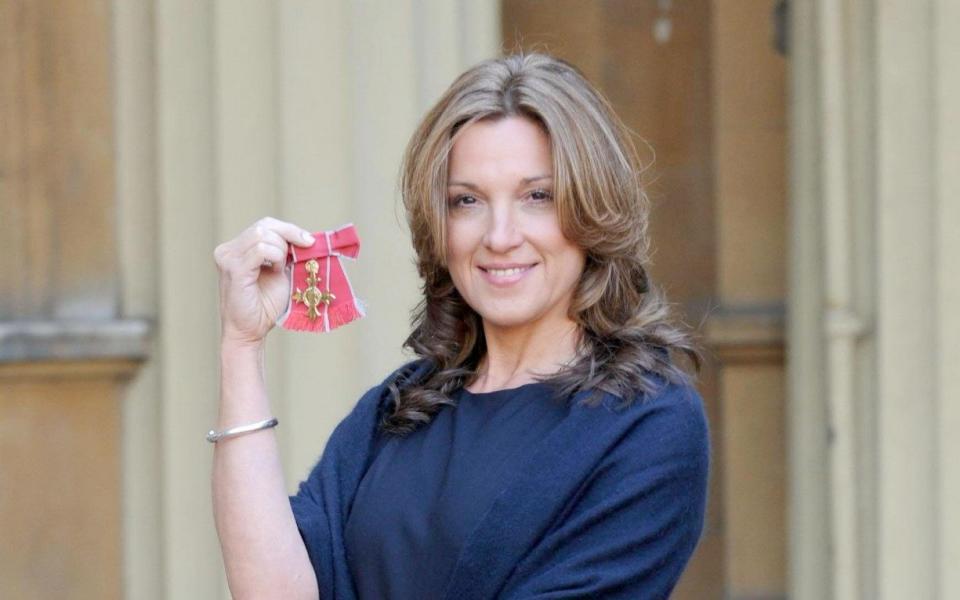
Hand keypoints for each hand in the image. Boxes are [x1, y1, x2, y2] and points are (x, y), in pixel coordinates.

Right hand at [214, 217, 315, 345]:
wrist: (250, 331)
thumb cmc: (264, 305)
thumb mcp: (279, 272)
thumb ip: (285, 254)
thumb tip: (306, 238)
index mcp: (237, 248)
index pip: (264, 225)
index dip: (289, 229)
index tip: (308, 241)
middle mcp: (228, 250)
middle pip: (264, 225)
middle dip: (288, 236)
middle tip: (302, 252)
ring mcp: (228, 258)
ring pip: (262, 234)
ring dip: (280, 250)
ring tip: (280, 269)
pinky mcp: (234, 269)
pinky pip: (260, 250)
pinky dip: (274, 257)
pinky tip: (275, 271)